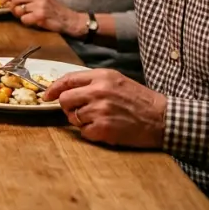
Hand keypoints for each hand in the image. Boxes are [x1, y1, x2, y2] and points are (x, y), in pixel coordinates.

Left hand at [2, 0, 84, 33]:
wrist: (68, 19)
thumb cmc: (54, 10)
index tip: (2, 1)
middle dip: (12, 7)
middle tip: (15, 12)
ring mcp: (40, 5)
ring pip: (19, 10)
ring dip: (20, 15)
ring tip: (28, 16)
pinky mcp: (40, 15)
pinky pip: (24, 19)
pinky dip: (26, 22)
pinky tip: (34, 21)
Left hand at [44, 69, 166, 147]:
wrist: (161, 118)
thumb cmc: (140, 100)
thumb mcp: (117, 80)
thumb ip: (92, 82)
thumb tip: (66, 88)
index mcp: (102, 76)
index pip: (68, 79)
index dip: (54, 88)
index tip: (47, 95)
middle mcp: (98, 91)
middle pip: (65, 99)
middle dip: (67, 107)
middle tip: (77, 111)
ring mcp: (100, 110)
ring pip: (73, 117)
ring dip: (81, 121)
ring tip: (99, 119)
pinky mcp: (103, 128)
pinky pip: (83, 132)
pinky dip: (91, 133)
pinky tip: (105, 129)